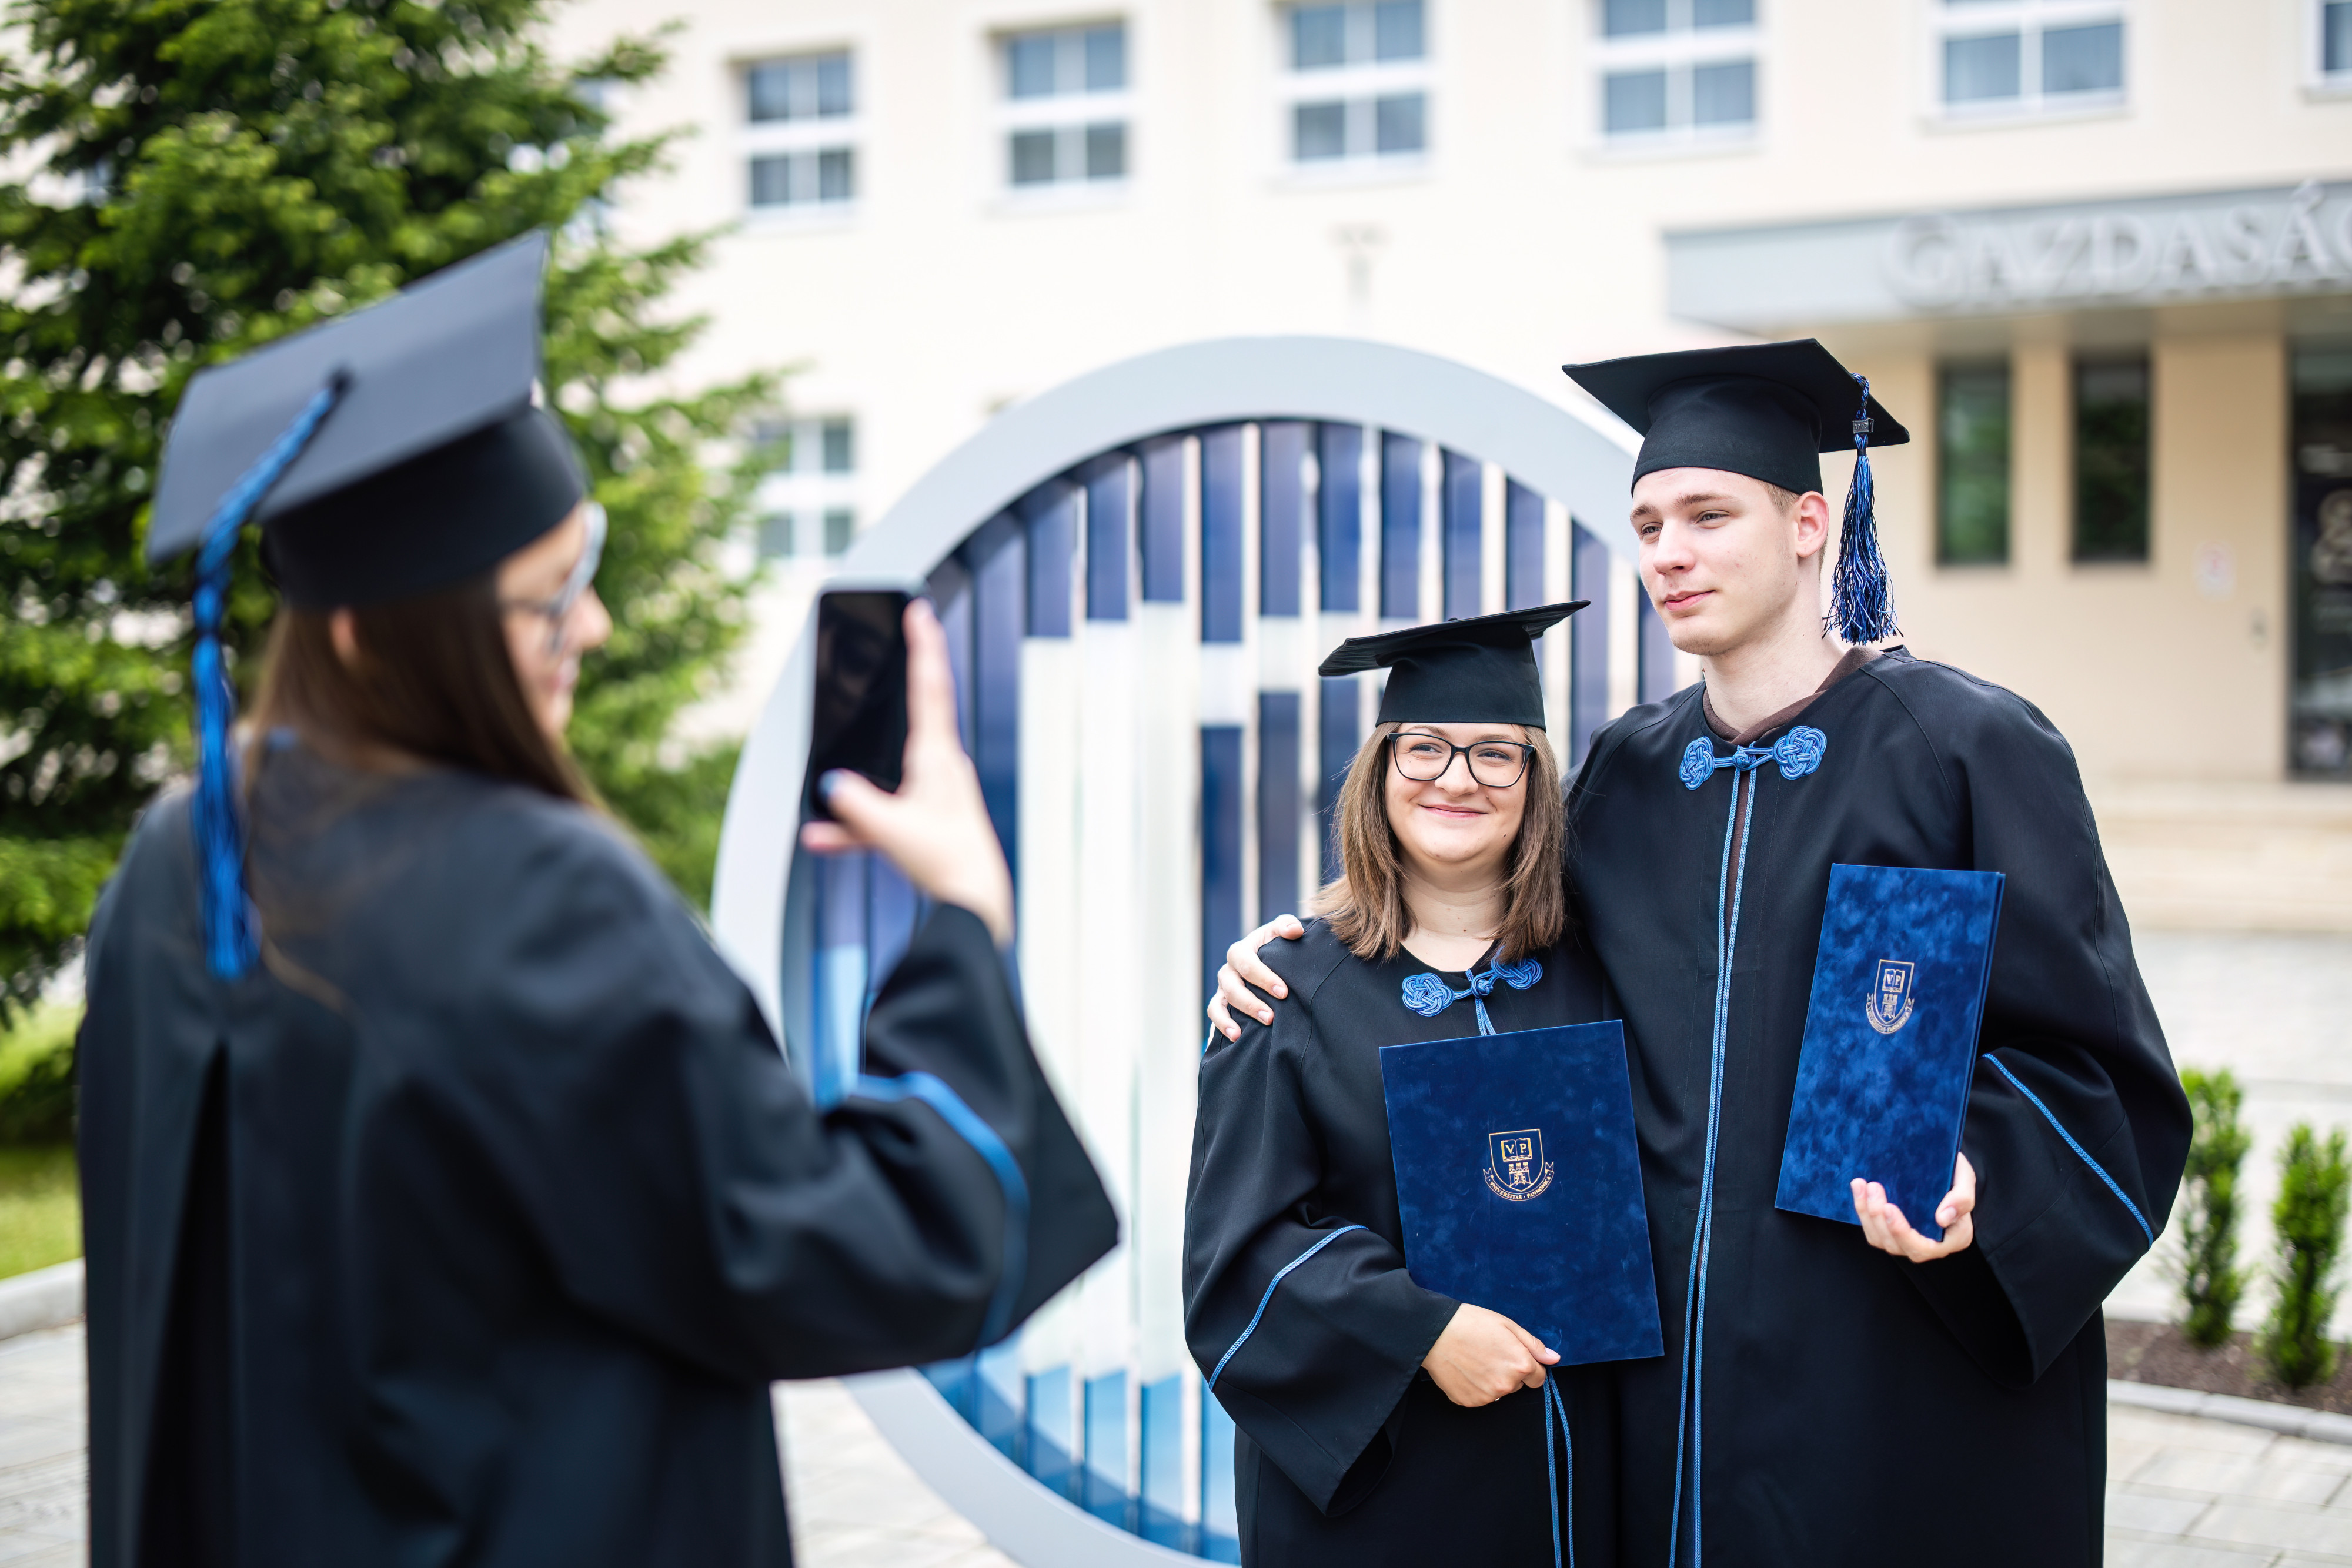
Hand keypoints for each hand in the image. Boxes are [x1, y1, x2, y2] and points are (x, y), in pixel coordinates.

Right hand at [800, 601, 1014, 945]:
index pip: (930, 689)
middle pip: (918, 712)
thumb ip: (855, 807)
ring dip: (859, 775)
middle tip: (906, 636)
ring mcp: (936, 791)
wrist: (974, 905)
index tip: (920, 611)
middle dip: (904, 679)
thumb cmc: (946, 865)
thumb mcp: (892, 832)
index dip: (923, 647)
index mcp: (937, 758)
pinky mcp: (928, 817)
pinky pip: (884, 805)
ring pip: (889, 767)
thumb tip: (831, 785)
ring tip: (828, 783)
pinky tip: (821, 838)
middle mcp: (941, 767)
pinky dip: (855, 819)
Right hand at [1205, 915, 1307, 1039]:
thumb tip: (1294, 930)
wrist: (1270, 958)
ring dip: (1230, 1019)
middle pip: (1232, 987)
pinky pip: (1215, 1014)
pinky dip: (1221, 1025)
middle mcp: (1228, 970)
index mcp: (1241, 951)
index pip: (1247, 964)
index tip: (1283, 992)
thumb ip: (1287, 926)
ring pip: (1219, 1003)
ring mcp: (1223, 988)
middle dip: (1250, 1003)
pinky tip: (1235, 1038)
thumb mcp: (1280, 931)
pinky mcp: (1222, 1003)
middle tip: (1270, 1017)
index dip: (1264, 978)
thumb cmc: (1276, 945)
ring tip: (1241, 1034)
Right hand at [1420, 1303, 1558, 1406]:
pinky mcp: (1469, 1402)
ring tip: (1475, 1359)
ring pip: (1498, 1391)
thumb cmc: (1470, 1323)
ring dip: (1492, 1380)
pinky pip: (1480, 1397)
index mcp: (1520, 1365)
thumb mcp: (1507, 1325)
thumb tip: (1553, 1358)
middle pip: (1517, 1385)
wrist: (1433, 1332)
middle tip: (1489, 1352)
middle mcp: (1506, 1385)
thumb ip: (1533, 1345)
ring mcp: (1487, 1396)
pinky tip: (1465, 1369)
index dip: (1528, 1366)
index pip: (1538, 1378)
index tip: (1513, 1356)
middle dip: (1509, 1371)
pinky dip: (1475, 1386)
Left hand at [1852, 1153, 1976, 1261]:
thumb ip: (1961, 1199)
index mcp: (1953, 1239)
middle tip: (1874, 1187)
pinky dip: (1862, 1210)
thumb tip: (1942, 1219)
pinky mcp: (1892, 1229)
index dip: (1902, 1232)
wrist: (1946, 1169)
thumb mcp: (1966, 1180)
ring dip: (1866, 1213)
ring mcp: (1908, 1239)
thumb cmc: (1957, 1175)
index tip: (1889, 1207)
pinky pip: (1873, 1228)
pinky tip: (1858, 1187)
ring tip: (1861, 1185)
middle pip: (1896, 1245)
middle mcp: (1929, 1244)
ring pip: (1879, 1238)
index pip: (1923, 1248)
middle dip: (1878, 1218)